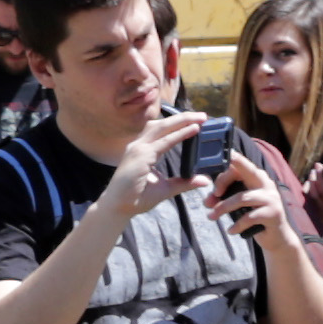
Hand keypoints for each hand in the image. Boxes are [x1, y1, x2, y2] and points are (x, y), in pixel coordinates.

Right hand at [105, 106, 202, 224]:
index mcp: (142, 150)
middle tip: (203, 115)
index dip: (178, 124)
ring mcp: (138, 149)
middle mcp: (138, 146)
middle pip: (162, 124)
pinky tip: (192, 130)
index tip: (196, 121)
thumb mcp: (166, 188)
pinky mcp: (140, 156)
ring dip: (182, 121)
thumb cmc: (136, 198)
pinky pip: (164, 142)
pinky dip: (179, 134)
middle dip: (183, 117)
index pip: (161, 131)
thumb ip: (184, 182)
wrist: (118, 208)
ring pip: (162, 127)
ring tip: (199, 118)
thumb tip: (204, 180)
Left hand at [206, 142, 292, 255]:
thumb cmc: (254, 216)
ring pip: (242, 198)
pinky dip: (237, 225)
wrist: (276, 237)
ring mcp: (271, 198)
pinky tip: (230, 230)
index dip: (224, 174)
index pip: (240, 166)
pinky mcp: (273, 213)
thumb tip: (207, 201)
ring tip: (212, 216)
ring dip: (223, 207)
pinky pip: (249, 217)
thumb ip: (224, 199)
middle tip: (213, 192)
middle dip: (225, 178)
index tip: (214, 190)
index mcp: (257, 177)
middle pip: (246, 171)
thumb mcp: (238, 205)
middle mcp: (266, 183)